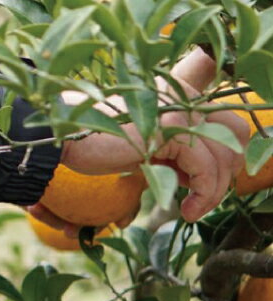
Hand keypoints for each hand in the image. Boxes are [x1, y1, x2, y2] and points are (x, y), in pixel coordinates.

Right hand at [53, 49, 248, 224]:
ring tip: (191, 206)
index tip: (210, 174)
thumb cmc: (99, 141)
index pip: (222, 112)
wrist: (65, 135)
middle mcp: (178, 92)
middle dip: (227, 167)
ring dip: (214, 189)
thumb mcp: (147, 141)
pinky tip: (184, 208)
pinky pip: (206, 168)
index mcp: (174, 91)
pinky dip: (202, 194)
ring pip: (225, 153)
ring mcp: (174, 107)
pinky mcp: (167, 127)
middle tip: (204, 191)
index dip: (228, 144)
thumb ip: (176, 146)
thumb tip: (205, 176)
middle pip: (235, 129)